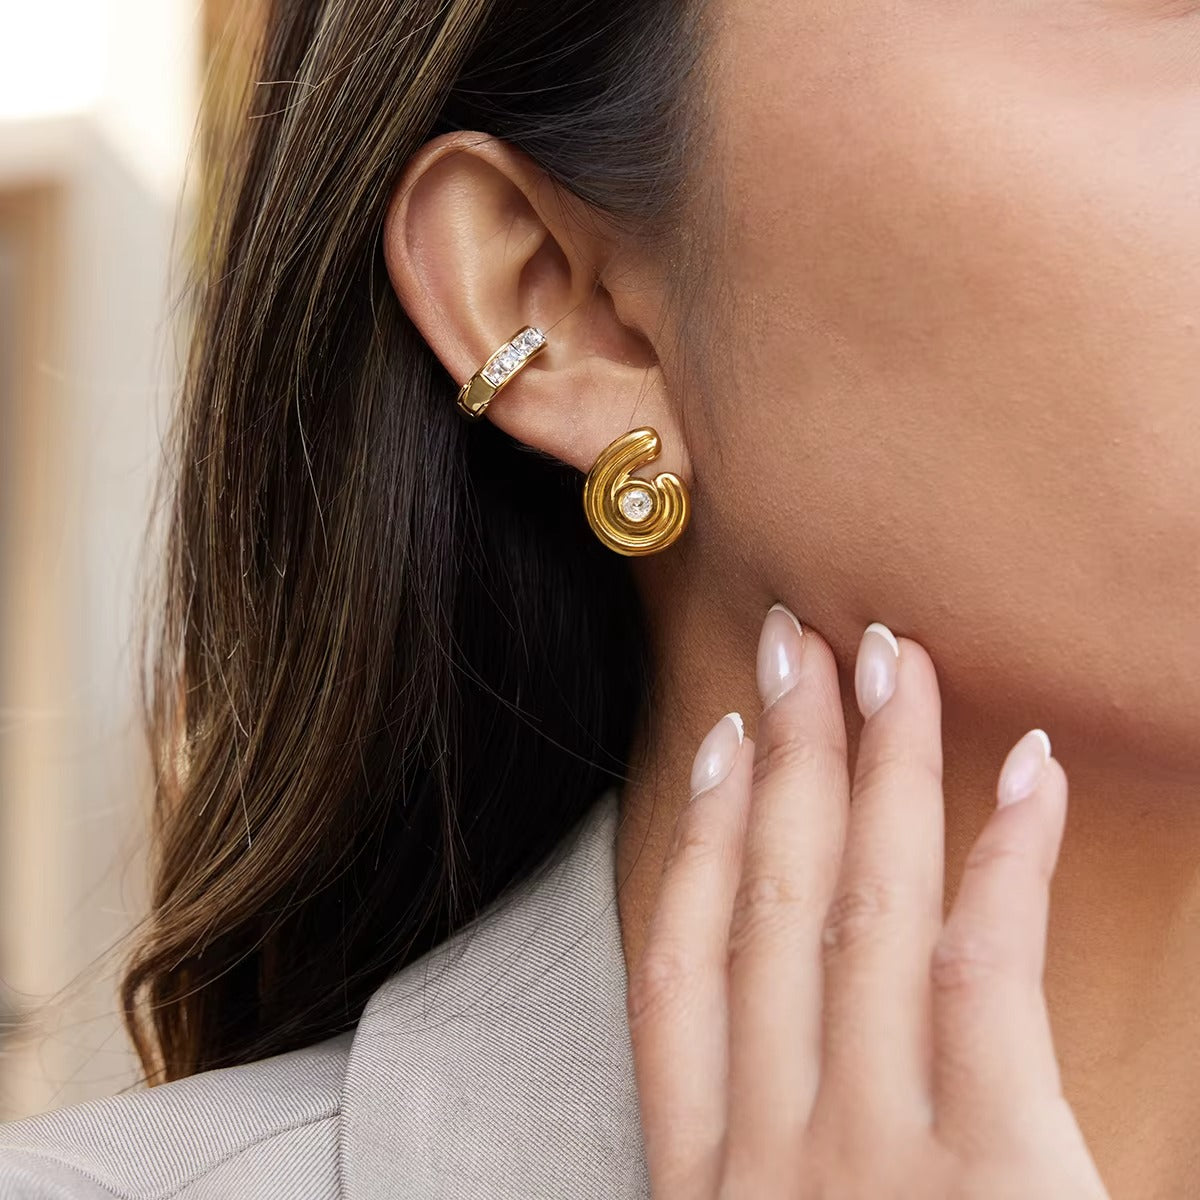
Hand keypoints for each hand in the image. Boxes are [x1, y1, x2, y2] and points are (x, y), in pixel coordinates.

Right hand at [627, 609, 1109, 1198]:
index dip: (696, 840)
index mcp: (710, 1185)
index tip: (717, 744)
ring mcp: (873, 1156)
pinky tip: (1028, 772)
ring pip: (863, 910)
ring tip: (887, 664)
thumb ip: (777, 1174)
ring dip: (875, 767)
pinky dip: (1010, 860)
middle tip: (794, 651)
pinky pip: (986, 973)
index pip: (676, 975)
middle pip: (769, 906)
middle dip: (782, 757)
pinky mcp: (995, 1174)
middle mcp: (773, 1152)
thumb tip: (794, 1069)